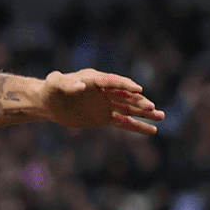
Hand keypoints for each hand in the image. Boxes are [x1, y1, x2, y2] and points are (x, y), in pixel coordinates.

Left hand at [39, 69, 164, 135]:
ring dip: (145, 113)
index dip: (125, 85)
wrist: (48, 103)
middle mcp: (104, 90)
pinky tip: (152, 130)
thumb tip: (80, 86)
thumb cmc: (50, 89)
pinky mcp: (104, 116)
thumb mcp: (54, 83)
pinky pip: (123, 122)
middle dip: (139, 101)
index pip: (112, 82)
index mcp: (94, 79)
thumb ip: (66, 83)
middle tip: (153, 108)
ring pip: (129, 109)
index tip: (138, 89)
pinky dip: (137, 126)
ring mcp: (106, 104)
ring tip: (161, 116)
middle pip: (125, 96)